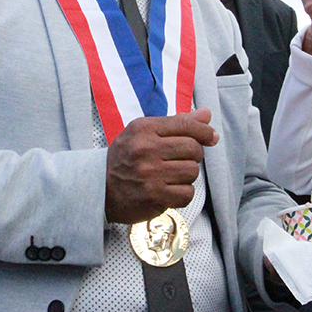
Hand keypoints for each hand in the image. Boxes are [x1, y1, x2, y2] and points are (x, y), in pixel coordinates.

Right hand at [105, 108, 218, 224]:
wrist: (100, 187)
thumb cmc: (125, 158)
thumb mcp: (143, 133)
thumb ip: (176, 123)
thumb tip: (206, 114)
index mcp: (143, 129)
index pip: (185, 124)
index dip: (204, 130)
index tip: (211, 137)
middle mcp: (146, 150)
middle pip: (193, 148)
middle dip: (194, 154)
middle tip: (181, 159)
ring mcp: (150, 175)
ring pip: (192, 171)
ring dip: (187, 175)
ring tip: (172, 175)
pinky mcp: (155, 197)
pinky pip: (187, 193)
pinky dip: (182, 193)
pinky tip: (170, 190)